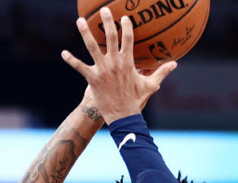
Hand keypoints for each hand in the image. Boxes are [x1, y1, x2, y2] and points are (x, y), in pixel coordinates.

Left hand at [61, 8, 176, 123]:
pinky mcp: (92, 79)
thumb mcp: (150, 85)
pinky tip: (63, 53)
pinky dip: (71, 60)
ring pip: (92, 47)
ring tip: (80, 20)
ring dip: (85, 33)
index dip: (126, 26)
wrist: (123, 116)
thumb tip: (175, 64)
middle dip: (107, 21)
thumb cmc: (136, 101)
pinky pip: (80, 67)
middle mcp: (114, 63)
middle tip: (104, 10)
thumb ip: (162, 72)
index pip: (128, 38)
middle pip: (111, 37)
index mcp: (128, 62)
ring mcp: (102, 70)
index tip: (124, 17)